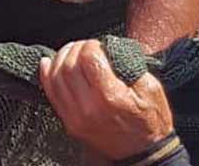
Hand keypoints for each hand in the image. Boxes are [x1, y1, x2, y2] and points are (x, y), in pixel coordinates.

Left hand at [38, 40, 174, 160]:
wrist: (144, 154)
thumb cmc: (149, 122)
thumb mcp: (150, 88)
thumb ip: (129, 64)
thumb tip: (109, 48)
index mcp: (110, 97)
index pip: (88, 58)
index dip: (91, 44)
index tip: (98, 44)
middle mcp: (89, 108)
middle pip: (69, 66)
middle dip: (75, 48)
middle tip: (85, 46)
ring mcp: (76, 118)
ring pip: (56, 78)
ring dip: (61, 58)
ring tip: (71, 51)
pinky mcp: (70, 123)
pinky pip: (51, 94)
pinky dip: (47, 75)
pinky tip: (49, 63)